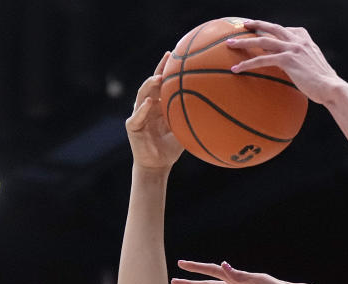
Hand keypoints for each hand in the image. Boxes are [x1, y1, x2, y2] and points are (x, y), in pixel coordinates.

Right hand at [125, 53, 182, 169]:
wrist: (158, 164)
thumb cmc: (171, 147)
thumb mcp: (184, 129)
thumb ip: (192, 119)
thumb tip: (214, 111)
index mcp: (159, 105)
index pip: (162, 83)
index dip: (167, 69)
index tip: (176, 54)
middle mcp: (147, 106)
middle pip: (152, 84)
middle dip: (159, 70)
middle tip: (168, 57)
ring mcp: (139, 114)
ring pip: (142, 96)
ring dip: (149, 86)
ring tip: (157, 78)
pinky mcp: (133, 126)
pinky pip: (138, 116)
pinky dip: (144, 109)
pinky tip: (150, 102)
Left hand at [227, 20, 337, 104]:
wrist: (333, 88)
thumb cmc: (327, 85)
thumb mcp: (317, 69)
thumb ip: (307, 65)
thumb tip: (302, 74)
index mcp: (306, 41)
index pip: (287, 30)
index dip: (273, 29)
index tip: (264, 30)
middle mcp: (299, 41)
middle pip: (272, 28)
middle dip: (256, 24)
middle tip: (243, 25)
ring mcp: (292, 48)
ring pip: (262, 40)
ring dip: (243, 41)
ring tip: (229, 44)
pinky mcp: (287, 60)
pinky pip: (262, 59)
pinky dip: (247, 63)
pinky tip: (237, 69)